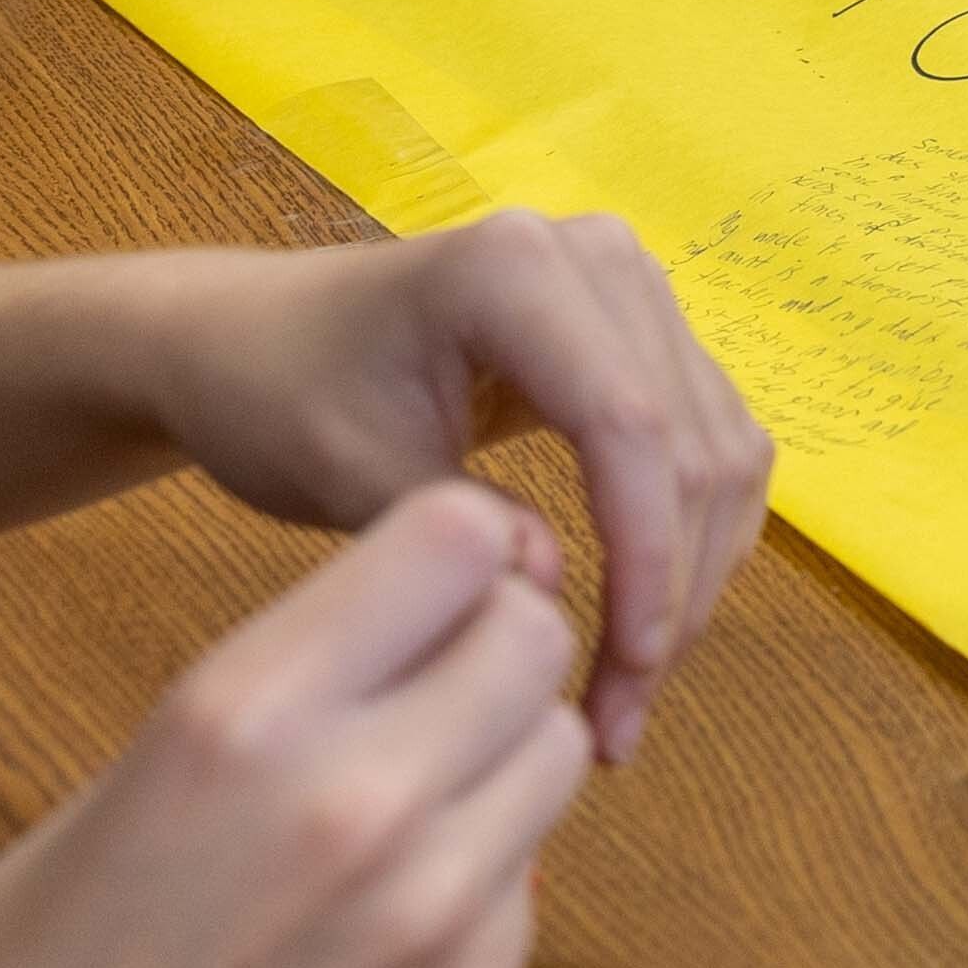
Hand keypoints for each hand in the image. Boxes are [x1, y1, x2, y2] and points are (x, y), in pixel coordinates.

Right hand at [0, 483, 590, 967]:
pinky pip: (533, 875)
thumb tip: (387, 633)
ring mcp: (427, 907)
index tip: (426, 584)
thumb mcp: (110, 798)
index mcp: (238, 720)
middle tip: (425, 691)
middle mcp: (353, 797)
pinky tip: (387, 917)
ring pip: (557, 749)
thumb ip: (264, 699)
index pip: (452, 537)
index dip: (454, 550)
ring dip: (502, 757)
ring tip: (408, 802)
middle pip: (532, 634)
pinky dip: (485, 875)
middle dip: (491, 645)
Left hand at [133, 215, 775, 762]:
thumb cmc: (277, 399)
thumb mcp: (344, 471)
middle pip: (688, 439)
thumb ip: (452, 535)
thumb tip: (552, 599)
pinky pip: (707, 436)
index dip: (645, 557)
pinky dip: (690, 536)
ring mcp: (632, 283)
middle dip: (673, 588)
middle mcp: (598, 255)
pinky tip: (654, 615)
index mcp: (514, 270)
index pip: (626, 423)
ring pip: (718, 445)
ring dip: (695, 574)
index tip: (627, 673)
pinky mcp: (646, 326)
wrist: (249, 340)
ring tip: (636, 684)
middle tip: (622, 712)